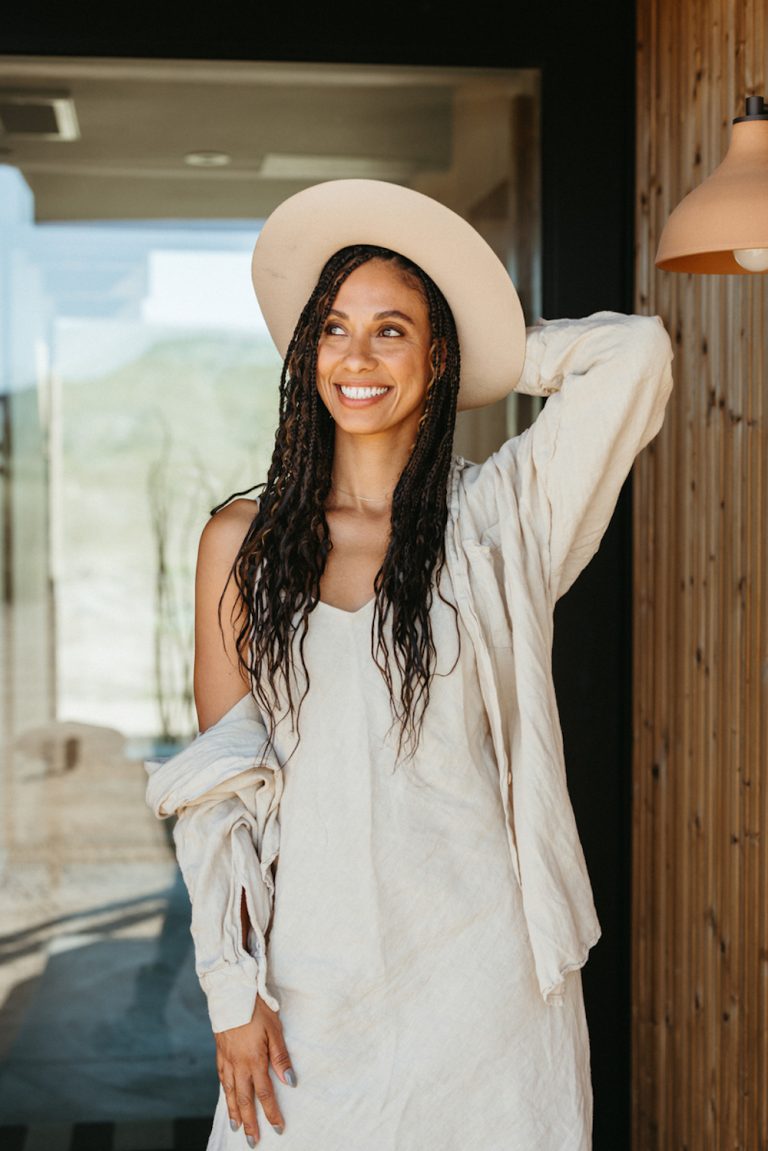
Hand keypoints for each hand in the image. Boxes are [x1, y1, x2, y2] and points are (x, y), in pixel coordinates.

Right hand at [215, 995, 295, 1143]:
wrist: (231, 992)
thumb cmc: (256, 1009)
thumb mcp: (274, 1029)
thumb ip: (281, 1056)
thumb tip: (290, 1081)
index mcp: (254, 1060)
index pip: (264, 1094)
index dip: (271, 1113)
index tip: (278, 1128)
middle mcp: (238, 1065)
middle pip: (244, 1100)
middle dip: (250, 1122)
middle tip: (253, 1141)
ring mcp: (227, 1059)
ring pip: (230, 1093)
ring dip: (234, 1112)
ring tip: (238, 1128)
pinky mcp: (220, 1052)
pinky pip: (222, 1078)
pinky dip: (225, 1092)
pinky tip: (227, 1097)